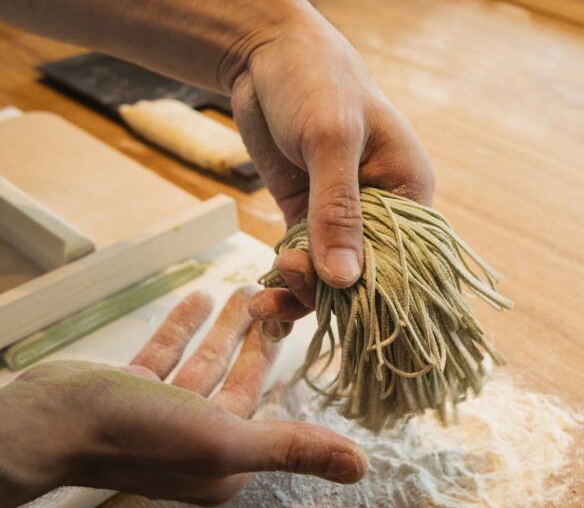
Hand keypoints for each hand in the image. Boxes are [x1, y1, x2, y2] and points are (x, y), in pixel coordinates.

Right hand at [0, 288, 366, 507]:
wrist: (47, 422)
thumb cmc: (135, 434)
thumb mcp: (226, 441)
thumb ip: (293, 447)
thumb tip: (360, 468)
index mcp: (227, 458)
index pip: (267, 400)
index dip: (281, 357)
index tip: (299, 316)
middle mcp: (197, 441)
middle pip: (237, 379)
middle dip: (256, 337)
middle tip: (276, 296)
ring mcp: (159, 416)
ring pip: (203, 363)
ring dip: (223, 329)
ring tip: (241, 290)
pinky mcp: (128, 394)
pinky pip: (165, 354)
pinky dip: (183, 328)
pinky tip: (197, 297)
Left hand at [229, 8, 433, 333]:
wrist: (266, 54)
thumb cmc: (316, 80)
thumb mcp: (331, 139)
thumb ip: (337, 209)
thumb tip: (344, 280)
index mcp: (408, 190)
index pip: (405, 259)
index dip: (377, 293)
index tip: (343, 313)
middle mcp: (381, 210)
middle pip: (365, 275)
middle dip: (328, 293)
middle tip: (288, 278)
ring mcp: (342, 215)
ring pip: (329, 275)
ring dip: (300, 295)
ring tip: (264, 300)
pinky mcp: (307, 215)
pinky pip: (303, 262)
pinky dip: (284, 283)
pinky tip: (264, 301)